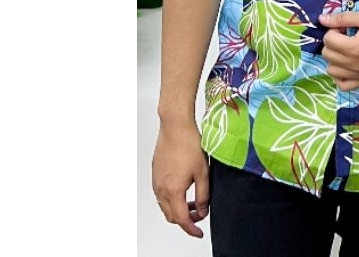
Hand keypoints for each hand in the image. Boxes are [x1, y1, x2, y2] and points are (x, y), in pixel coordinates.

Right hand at [152, 122, 209, 237]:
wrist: (175, 126)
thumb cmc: (189, 144)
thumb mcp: (203, 172)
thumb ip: (203, 195)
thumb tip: (202, 210)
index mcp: (173, 191)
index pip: (181, 220)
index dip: (191, 229)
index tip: (198, 232)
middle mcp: (161, 189)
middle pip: (171, 216)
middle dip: (185, 220)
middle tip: (199, 214)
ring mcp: (156, 181)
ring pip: (165, 206)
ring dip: (178, 209)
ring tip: (193, 202)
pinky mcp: (155, 174)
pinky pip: (161, 195)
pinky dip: (172, 199)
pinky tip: (183, 189)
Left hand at [319, 11, 358, 89]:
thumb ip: (342, 18)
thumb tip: (321, 19)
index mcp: (354, 48)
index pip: (328, 39)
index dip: (334, 29)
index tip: (345, 27)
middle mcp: (354, 65)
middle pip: (327, 54)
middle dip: (332, 42)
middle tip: (346, 36)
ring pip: (331, 70)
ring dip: (334, 58)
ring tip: (346, 49)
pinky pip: (343, 86)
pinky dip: (340, 76)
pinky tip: (346, 65)